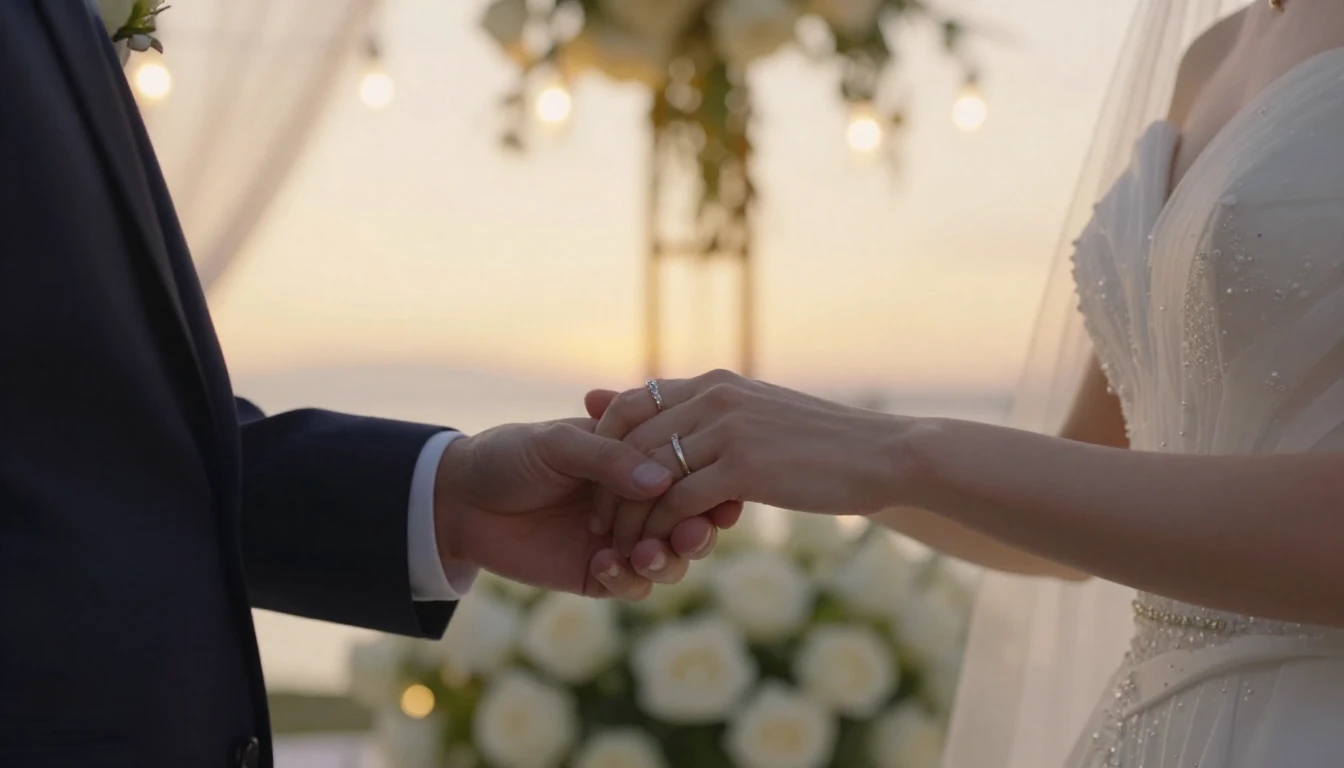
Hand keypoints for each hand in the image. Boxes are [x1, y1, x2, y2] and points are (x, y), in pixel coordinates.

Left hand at [433, 418, 730, 599]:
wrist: (460, 499)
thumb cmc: (510, 455)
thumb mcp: (557, 444)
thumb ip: (607, 459)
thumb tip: (664, 479)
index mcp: (636, 460)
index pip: (689, 474)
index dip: (711, 487)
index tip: (723, 498)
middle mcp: (636, 501)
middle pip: (690, 521)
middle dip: (699, 530)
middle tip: (695, 533)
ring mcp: (620, 540)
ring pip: (669, 559)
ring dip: (667, 559)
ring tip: (647, 554)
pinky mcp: (598, 574)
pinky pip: (631, 586)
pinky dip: (628, 579)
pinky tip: (606, 564)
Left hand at [590, 370, 914, 552]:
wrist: (884, 456)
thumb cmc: (823, 446)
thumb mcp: (761, 421)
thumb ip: (713, 420)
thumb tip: (687, 433)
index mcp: (715, 384)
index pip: (631, 403)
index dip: (604, 445)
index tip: (599, 485)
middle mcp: (714, 397)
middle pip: (629, 439)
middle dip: (605, 487)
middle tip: (598, 526)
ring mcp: (728, 429)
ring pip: (647, 474)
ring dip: (626, 516)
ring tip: (618, 547)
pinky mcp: (744, 467)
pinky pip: (679, 501)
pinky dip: (660, 530)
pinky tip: (658, 552)